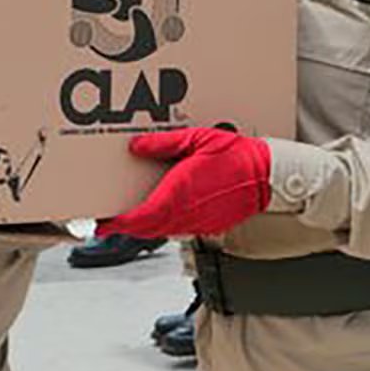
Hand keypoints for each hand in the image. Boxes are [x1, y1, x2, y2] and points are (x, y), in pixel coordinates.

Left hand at [97, 127, 270, 239]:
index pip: (141, 217)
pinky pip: (177, 229)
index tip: (102, 223)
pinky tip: (159, 214)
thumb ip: (165, 144)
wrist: (267, 177)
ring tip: (128, 218)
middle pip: (146, 228)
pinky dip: (162, 225)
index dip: (118, 223)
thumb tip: (137, 147)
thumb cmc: (236, 156)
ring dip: (143, 227)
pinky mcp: (207, 225)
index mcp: (179, 192)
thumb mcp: (197, 139)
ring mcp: (197, 222)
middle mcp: (185, 212)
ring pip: (161, 231)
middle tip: (108, 222)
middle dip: (126, 227)